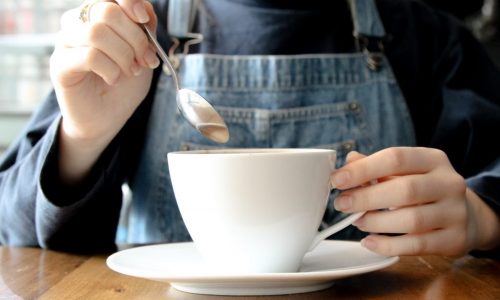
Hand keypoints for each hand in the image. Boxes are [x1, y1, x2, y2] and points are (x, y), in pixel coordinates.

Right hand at [50, 0, 157, 143]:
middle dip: (135, 38)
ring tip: (130, 71)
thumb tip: (144, 12)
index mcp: (97, 16)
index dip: (129, 2)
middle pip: (107, 11)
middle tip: (145, 60)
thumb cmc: (123, 85)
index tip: (145, 22)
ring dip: (123, 55)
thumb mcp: (143, 55)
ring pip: (97, 32)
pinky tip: (114, 79)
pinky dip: (111, 69)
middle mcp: (77, 24)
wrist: (107, 118)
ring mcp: (66, 43)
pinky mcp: (60, 66)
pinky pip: (90, 56)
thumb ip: (145, 31)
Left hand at [330, 147, 499, 255]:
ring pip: (411, 220)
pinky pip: (417, 245)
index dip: (363, 169)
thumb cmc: (425, 190)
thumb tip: (348, 162)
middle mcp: (449, 183)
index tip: (337, 180)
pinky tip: (369, 242)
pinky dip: (388, 245)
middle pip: (405, 189)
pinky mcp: (455, 239)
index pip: (396, 158)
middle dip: (366, 198)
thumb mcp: (405, 172)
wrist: (467, 217)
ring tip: (357, 222)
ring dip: (376, 222)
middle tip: (342, 204)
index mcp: (433, 159)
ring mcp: (456, 212)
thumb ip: (376, 167)